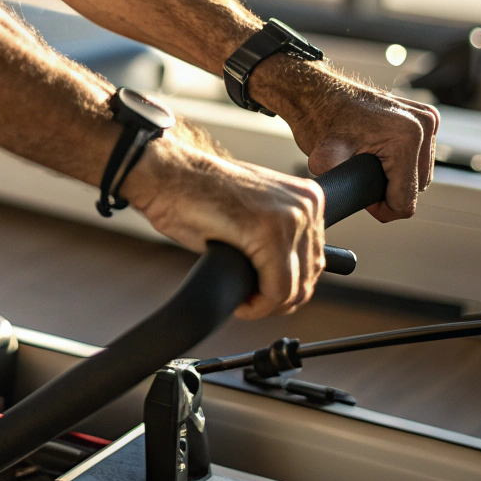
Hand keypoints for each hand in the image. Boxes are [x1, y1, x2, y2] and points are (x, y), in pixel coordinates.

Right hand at [126, 134, 325, 319]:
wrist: (165, 174)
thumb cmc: (195, 194)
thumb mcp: (251, 212)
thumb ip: (277, 234)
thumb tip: (289, 277)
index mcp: (307, 196)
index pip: (314, 258)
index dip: (288, 285)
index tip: (262, 292)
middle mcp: (306, 203)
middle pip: (309, 275)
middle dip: (279, 298)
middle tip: (251, 303)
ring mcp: (291, 217)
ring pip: (295, 287)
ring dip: (268, 305)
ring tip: (244, 303)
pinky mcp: (269, 234)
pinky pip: (276, 290)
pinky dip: (258, 306)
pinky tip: (240, 304)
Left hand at [253, 58, 438, 222]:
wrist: (317, 93)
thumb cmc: (319, 121)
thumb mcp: (322, 159)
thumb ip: (339, 184)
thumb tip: (340, 199)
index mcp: (407, 137)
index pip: (405, 201)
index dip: (381, 208)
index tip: (359, 195)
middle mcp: (424, 125)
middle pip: (416, 189)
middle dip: (387, 190)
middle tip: (358, 174)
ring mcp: (427, 118)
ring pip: (419, 174)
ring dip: (395, 176)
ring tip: (366, 161)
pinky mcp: (426, 117)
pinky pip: (420, 157)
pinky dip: (401, 161)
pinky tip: (379, 151)